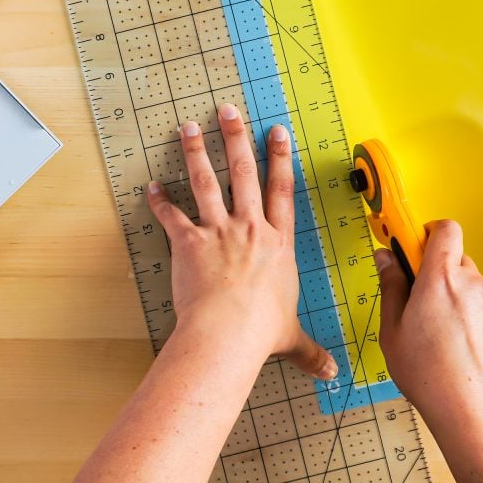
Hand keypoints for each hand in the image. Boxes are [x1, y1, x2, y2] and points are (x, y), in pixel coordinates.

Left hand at [146, 103, 336, 379]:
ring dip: (196, 151)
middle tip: (229, 109)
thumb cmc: (260, 333)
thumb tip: (331, 373)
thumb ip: (309, 351)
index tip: (277, 132)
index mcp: (277, 244)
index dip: (280, 159)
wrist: (228, 333)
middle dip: (237, 138)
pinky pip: (171, 216)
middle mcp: (250, 229)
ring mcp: (219, 232)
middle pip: (244, 173)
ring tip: (188, 126)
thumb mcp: (291, 338)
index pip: (282, 191)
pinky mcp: (189, 242)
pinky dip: (159, 201)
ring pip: (207, 182)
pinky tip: (150, 187)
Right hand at [377, 220, 482, 429]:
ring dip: (456, 298)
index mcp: (441, 279)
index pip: (444, 229)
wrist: (473, 413)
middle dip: (436, 273)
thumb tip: (386, 258)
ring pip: (472, 287)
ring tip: (441, 335)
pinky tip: (462, 347)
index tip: (410, 248)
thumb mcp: (392, 329)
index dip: (426, 233)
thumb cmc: (428, 374)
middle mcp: (474, 284)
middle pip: (456, 260)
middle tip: (418, 303)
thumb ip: (391, 286)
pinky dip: (474, 319)